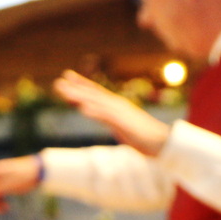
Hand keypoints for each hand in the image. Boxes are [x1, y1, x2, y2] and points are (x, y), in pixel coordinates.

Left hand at [53, 71, 169, 155]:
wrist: (164, 143)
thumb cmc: (144, 136)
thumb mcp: (121, 126)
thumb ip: (109, 119)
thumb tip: (99, 116)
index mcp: (117, 106)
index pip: (96, 92)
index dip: (81, 84)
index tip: (66, 76)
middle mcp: (118, 105)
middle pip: (92, 94)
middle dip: (74, 88)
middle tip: (57, 82)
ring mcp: (121, 113)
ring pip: (96, 102)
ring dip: (79, 96)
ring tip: (63, 92)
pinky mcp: (124, 123)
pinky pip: (107, 116)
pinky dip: (94, 111)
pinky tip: (82, 109)